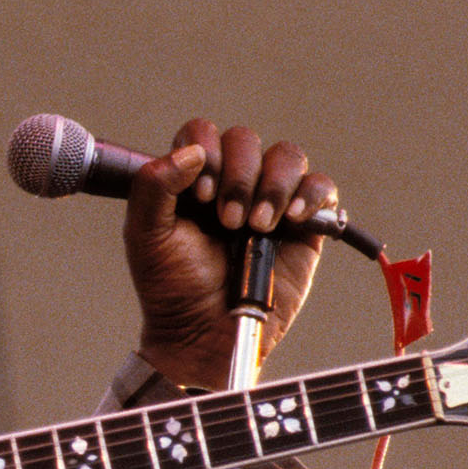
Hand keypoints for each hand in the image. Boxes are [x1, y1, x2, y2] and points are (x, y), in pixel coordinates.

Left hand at [125, 120, 338, 388]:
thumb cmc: (172, 287)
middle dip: (238, 176)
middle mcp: (233, 183)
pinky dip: (311, 194)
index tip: (199, 195)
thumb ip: (154, 186)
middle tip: (227, 220)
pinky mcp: (306, 225)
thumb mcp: (145, 235)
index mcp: (193, 179)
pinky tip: (292, 219)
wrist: (205, 334)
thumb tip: (192, 152)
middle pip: (245, 139)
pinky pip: (322, 187)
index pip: (203, 133)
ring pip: (287, 156)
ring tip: (257, 226)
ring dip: (272, 185)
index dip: (205, 153)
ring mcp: (271, 201)